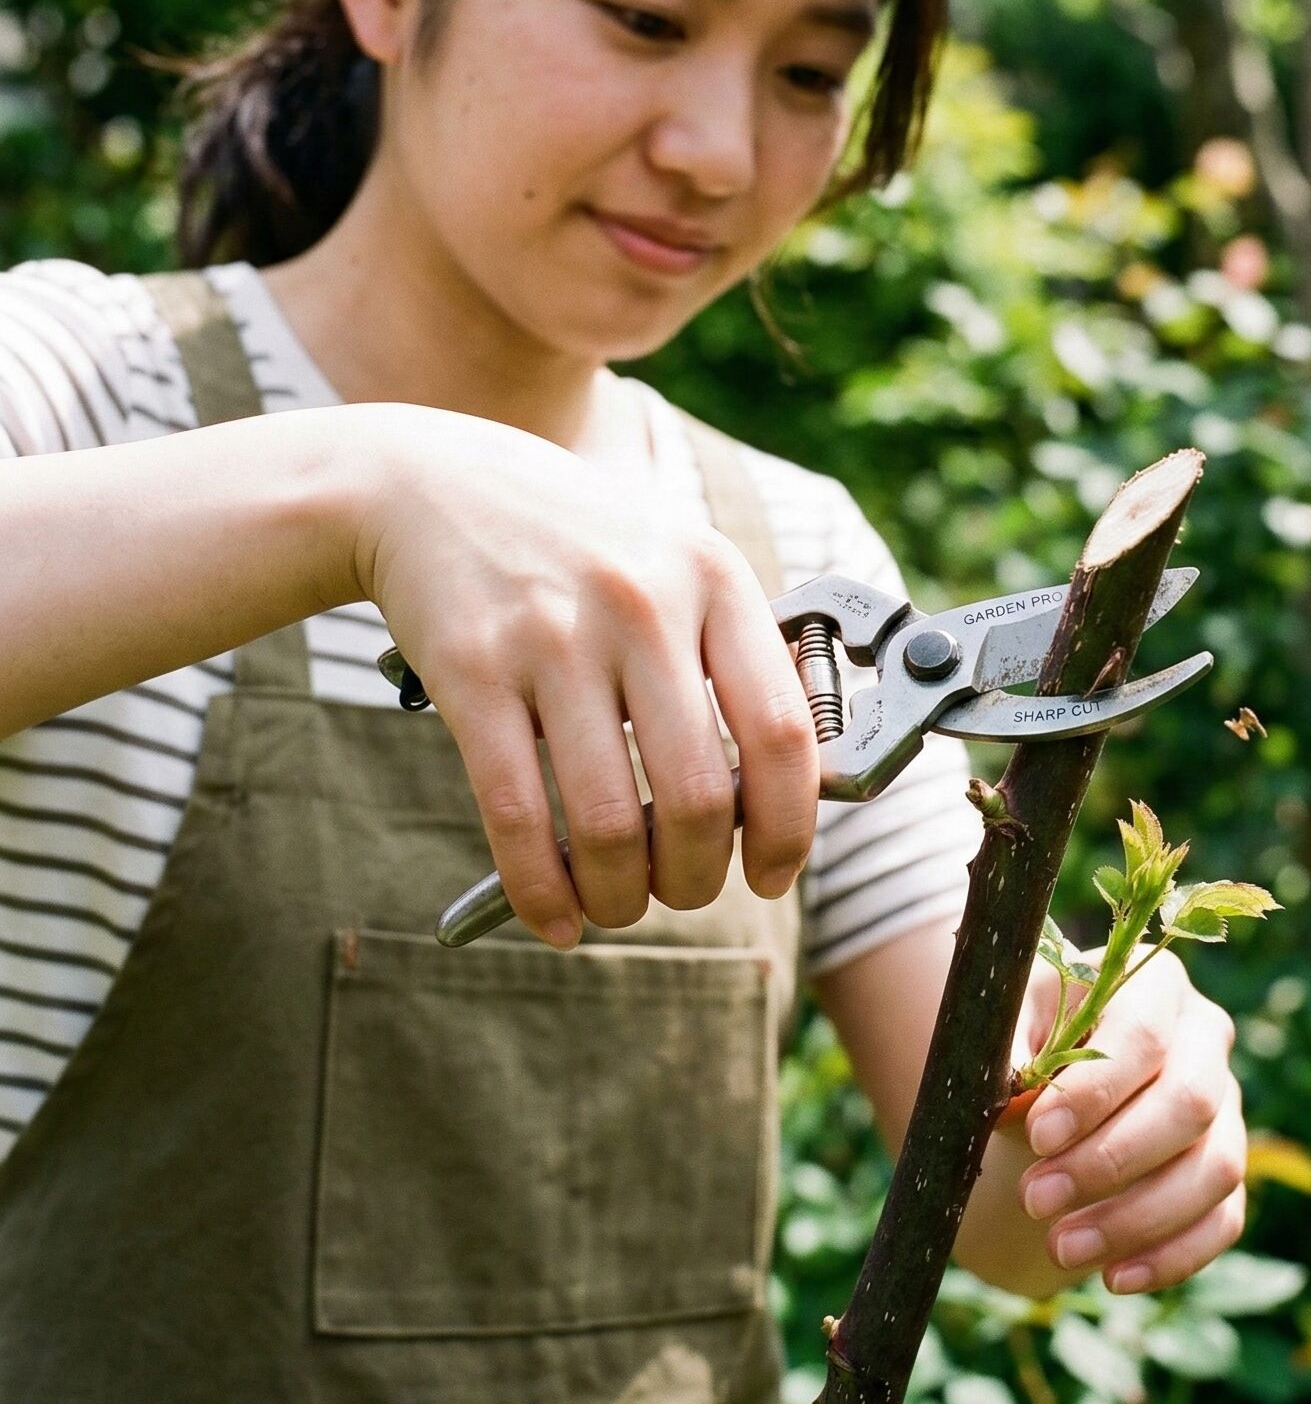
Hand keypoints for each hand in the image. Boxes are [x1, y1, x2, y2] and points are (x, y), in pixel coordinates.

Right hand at [348, 402, 817, 946]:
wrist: (429, 486)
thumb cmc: (580, 548)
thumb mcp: (677, 566)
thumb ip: (734, 658)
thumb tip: (784, 793)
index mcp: (715, 578)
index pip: (784, 732)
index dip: (788, 826)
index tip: (774, 874)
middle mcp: (644, 604)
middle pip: (699, 797)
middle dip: (696, 877)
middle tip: (683, 891)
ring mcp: (556, 637)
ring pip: (610, 822)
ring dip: (621, 895)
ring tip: (618, 903)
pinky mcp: (473, 672)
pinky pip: (518, 816)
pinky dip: (541, 891)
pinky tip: (555, 917)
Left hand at [1013, 946, 1246, 1294]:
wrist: (1053, 1087)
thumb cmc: (1030, 1043)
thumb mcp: (1009, 1026)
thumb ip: (1009, 1046)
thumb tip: (1016, 1086)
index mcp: (1156, 986)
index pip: (1143, 1034)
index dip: (1095, 1091)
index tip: (1039, 1134)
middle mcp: (1206, 1039)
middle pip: (1190, 1103)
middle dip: (1111, 1160)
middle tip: (1035, 1199)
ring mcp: (1227, 1107)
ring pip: (1215, 1168)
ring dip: (1136, 1217)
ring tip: (1060, 1247)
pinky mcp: (1226, 1170)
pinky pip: (1223, 1220)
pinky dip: (1172, 1256)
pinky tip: (1113, 1277)